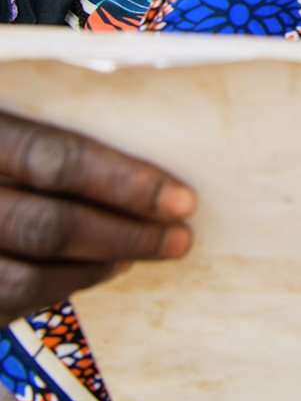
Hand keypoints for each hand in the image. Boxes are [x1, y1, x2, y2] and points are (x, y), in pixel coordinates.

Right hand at [0, 109, 195, 322]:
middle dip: (125, 235)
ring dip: (94, 270)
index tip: (183, 199)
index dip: (123, 182)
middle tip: (179, 238)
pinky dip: (54, 292)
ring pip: (22, 278)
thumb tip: (151, 121)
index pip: (55, 159)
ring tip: (143, 252)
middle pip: (47, 225)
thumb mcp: (13, 96)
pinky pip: (0, 304)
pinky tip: (92, 272)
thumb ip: (62, 111)